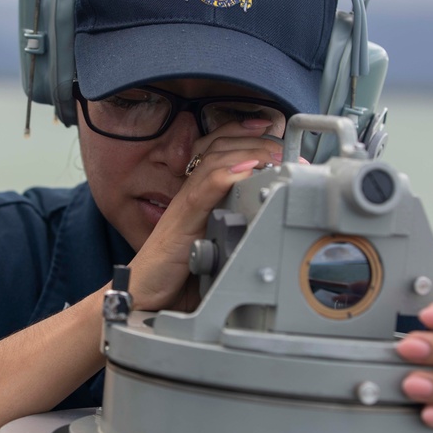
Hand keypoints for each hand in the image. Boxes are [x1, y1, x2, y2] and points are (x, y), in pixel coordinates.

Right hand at [129, 119, 286, 312]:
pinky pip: (201, 192)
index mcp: (198, 196)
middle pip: (220, 148)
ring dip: (247, 153)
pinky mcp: (180, 225)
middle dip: (257, 142)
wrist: (145, 298)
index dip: (246, 135)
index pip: (220, 149)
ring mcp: (184, 207)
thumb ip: (235, 229)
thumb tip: (269, 220)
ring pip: (213, 162)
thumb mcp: (214, 246)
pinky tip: (245, 171)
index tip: (275, 134)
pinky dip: (225, 177)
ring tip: (274, 154)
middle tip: (287, 149)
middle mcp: (189, 195)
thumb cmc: (176, 275)